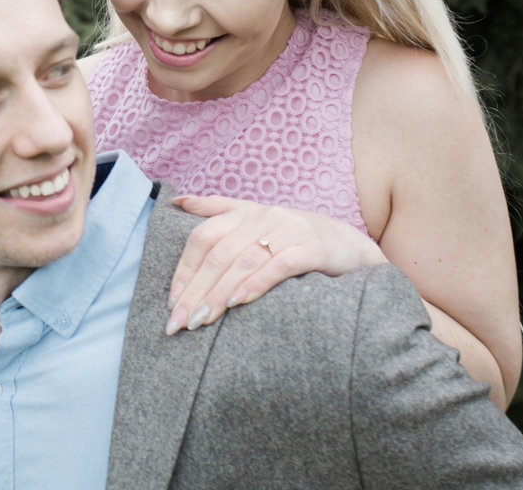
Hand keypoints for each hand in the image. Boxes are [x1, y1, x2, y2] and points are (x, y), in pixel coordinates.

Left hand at [165, 195, 386, 335]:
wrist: (351, 246)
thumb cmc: (296, 238)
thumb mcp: (257, 219)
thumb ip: (218, 209)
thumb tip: (177, 202)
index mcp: (246, 211)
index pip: (203, 236)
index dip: (184, 269)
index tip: (171, 301)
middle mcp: (264, 216)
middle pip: (218, 252)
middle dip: (195, 289)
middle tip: (178, 321)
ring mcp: (288, 230)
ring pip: (243, 261)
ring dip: (218, 293)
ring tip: (200, 320)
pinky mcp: (311, 248)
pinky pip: (277, 266)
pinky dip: (255, 284)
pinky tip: (238, 303)